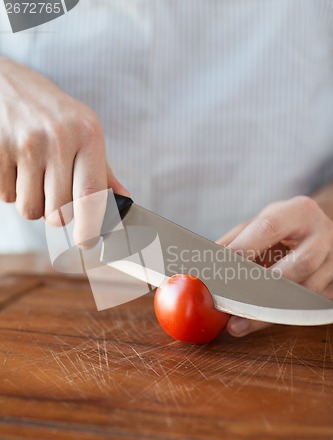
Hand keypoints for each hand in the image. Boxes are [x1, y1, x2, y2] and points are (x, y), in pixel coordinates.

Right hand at [0, 57, 128, 243]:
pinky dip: (10, 189)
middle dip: (55, 213)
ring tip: (32, 172)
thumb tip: (123, 202)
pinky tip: (14, 164)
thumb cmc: (50, 112)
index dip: (90, 226)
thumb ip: (103, 171)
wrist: (3, 82)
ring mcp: (24, 144)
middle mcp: (58, 138)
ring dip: (32, 202)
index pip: (91, 195)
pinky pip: (6, 196)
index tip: (88, 242)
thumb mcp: (83, 131)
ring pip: (31, 210)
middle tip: (52, 189)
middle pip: (58, 213)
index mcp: (87, 134)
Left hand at [217, 196, 332, 336]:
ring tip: (238, 323)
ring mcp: (332, 261)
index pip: (270, 228)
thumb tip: (202, 265)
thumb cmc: (280, 227)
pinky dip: (279, 317)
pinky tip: (255, 323)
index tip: (220, 267)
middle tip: (232, 303)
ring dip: (269, 311)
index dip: (245, 248)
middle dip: (263, 286)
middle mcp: (322, 235)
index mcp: (298, 212)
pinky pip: (307, 305)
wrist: (314, 230)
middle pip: (299, 264)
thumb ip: (233, 242)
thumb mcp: (257, 224)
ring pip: (306, 292)